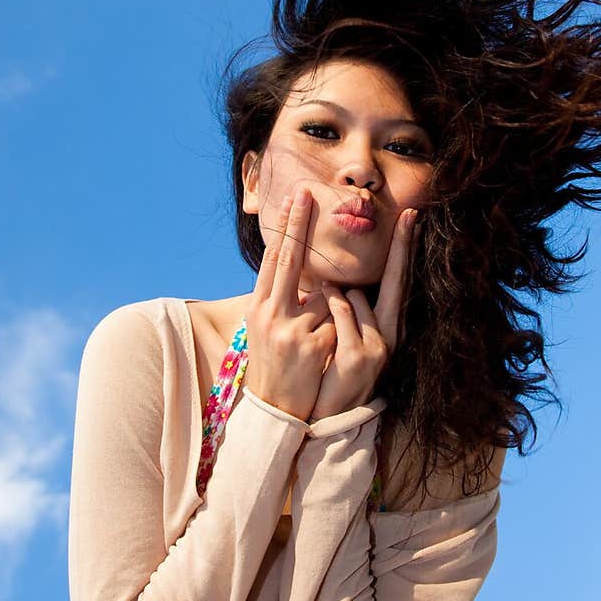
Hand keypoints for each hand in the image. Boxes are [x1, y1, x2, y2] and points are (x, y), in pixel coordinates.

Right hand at [245, 185, 335, 422]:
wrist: (275, 410)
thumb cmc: (275, 363)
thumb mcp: (269, 328)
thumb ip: (282, 298)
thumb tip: (297, 266)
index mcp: (259, 307)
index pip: (273, 259)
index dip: (284, 228)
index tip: (293, 198)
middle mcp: (270, 314)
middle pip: (288, 260)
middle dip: (297, 224)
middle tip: (304, 190)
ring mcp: (291, 330)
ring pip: (327, 295)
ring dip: (332, 310)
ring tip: (316, 341)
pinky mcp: (312, 346)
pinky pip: (339, 320)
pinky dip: (340, 330)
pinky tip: (325, 354)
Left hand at [308, 206, 422, 423]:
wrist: (326, 416)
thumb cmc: (330, 372)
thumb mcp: (344, 338)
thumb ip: (348, 310)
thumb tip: (339, 280)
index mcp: (386, 327)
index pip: (398, 280)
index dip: (405, 249)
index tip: (412, 218)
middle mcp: (389, 333)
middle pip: (392, 281)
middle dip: (397, 248)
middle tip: (408, 215)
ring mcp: (378, 344)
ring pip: (354, 295)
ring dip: (333, 297)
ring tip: (321, 326)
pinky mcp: (361, 353)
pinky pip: (341, 310)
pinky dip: (327, 307)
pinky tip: (319, 322)